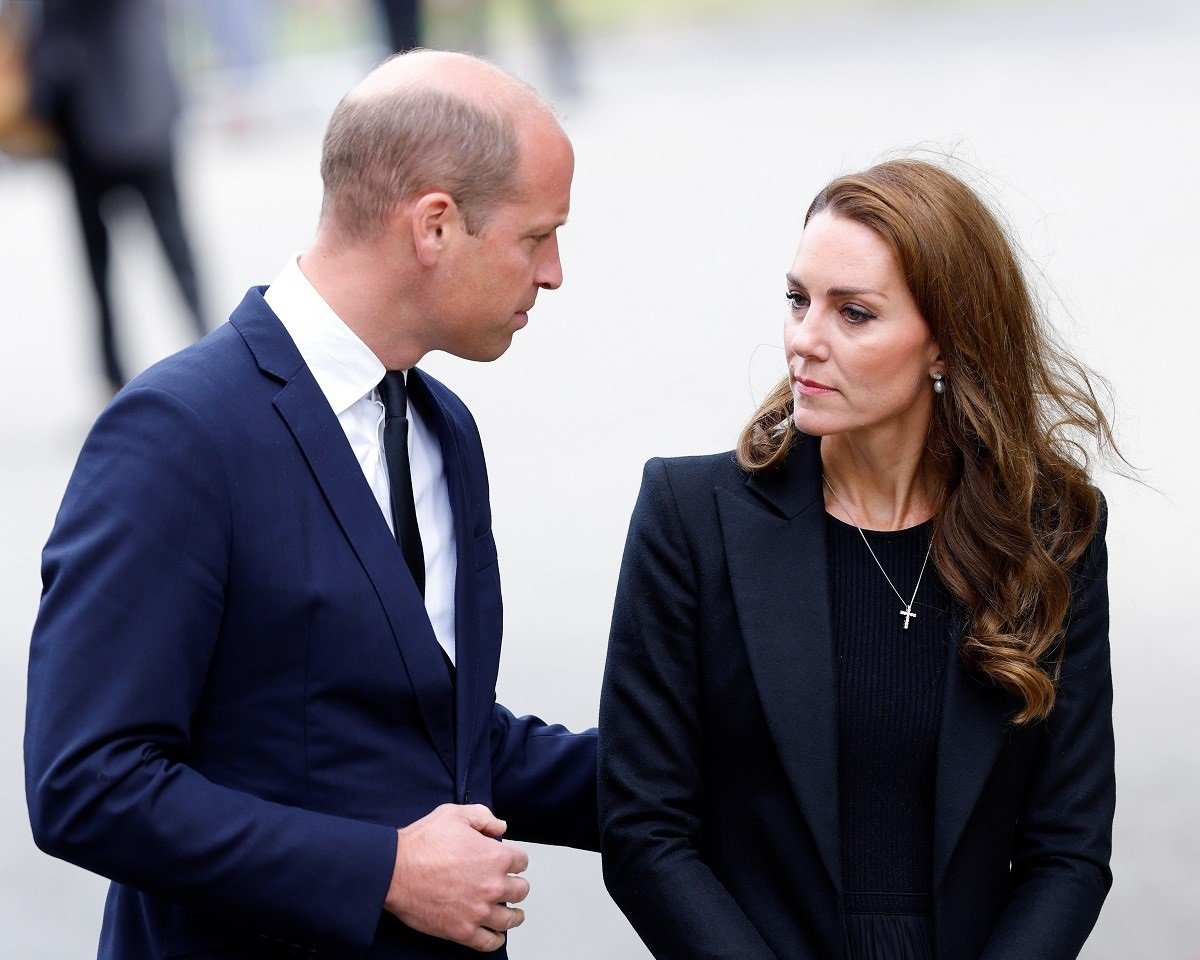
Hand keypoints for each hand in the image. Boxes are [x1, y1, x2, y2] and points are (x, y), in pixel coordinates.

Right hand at [384, 803, 530, 951]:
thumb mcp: (454, 814)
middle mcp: (492, 885)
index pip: (522, 861)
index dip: (515, 860)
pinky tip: (496, 934)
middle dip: (515, 885)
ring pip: (511, 919)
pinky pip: (490, 942)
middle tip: (509, 886)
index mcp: (495, 857)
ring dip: (513, 915)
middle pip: (520, 890)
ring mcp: (478, 911)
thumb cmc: (421, 844)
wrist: (394, 871)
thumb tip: (500, 827)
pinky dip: (496, 940)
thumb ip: (483, 817)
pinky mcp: (462, 931)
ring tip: (512, 913)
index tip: (510, 863)